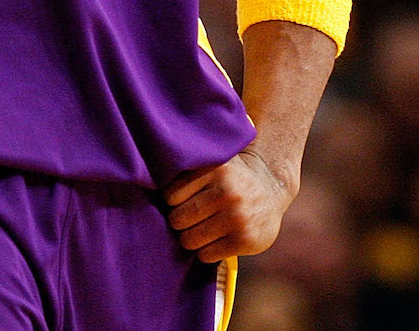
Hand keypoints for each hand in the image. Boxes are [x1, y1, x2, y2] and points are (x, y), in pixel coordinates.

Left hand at [164, 147, 294, 262]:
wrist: (273, 186)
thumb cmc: (231, 176)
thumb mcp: (214, 162)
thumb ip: (187, 170)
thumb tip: (145, 185)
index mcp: (216, 169)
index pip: (170, 196)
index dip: (175, 201)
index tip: (186, 199)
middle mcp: (227, 191)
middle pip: (177, 220)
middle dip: (182, 222)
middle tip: (195, 217)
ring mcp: (237, 217)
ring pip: (189, 240)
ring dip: (193, 238)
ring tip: (207, 227)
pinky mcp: (245, 240)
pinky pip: (206, 255)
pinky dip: (208, 250)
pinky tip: (220, 238)